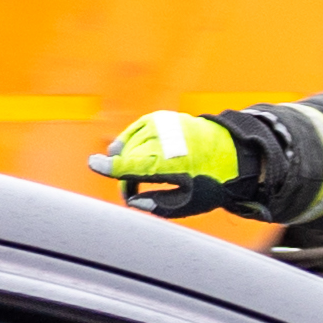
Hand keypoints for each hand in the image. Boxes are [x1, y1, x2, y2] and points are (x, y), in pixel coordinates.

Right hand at [94, 109, 250, 216]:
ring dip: (127, 161)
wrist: (229, 152)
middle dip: (124, 177)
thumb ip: (156, 204)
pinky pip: (133, 132)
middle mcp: (163, 140)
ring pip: (127, 145)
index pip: (134, 164)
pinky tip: (132, 154)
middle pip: (126, 159)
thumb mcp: (187, 202)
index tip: (94, 164)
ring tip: (141, 174)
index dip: (111, 167)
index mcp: (170, 163)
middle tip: (134, 192)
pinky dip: (130, 144)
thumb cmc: (208, 181)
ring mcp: (160, 126)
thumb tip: (132, 200)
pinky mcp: (158, 118)